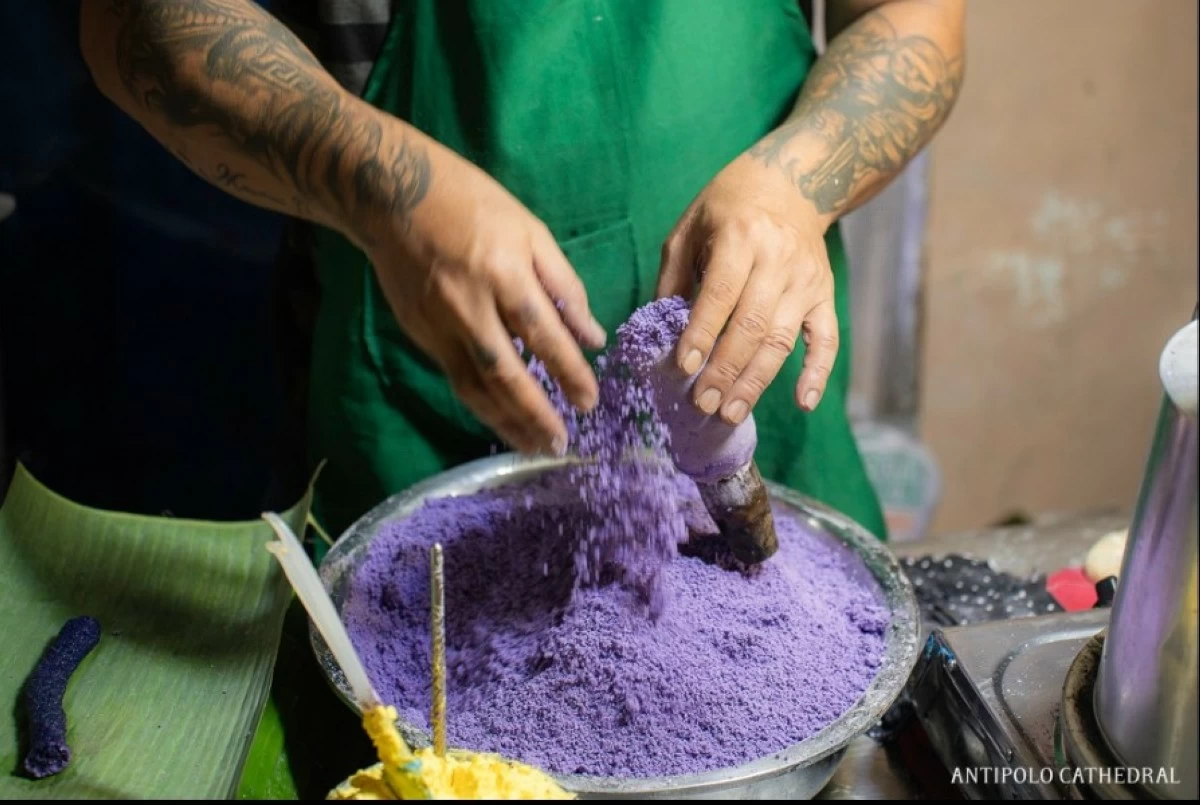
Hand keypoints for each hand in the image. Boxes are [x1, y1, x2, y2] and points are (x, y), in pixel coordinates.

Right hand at [361, 134, 605, 454]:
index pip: (543, 334)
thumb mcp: (530, 230)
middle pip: (505, 374)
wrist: (390, 196)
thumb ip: (563, 285)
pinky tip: (501, 419)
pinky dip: (481, 404)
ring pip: (474, 387)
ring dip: (505, 423)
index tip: (589, 402)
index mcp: (503, 273)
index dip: (569, 372)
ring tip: (532, 447)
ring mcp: (438, 325)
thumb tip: (592, 336)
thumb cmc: (472, 203)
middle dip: (535, 414)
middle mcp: (468, 306)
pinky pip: (456, 378)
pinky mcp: (419, 335)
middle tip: (560, 444)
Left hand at [657, 152, 838, 424]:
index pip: (720, 293)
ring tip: (731, 413)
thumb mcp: (689, 228)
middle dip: (725, 369)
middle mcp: (777, 260)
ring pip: (782, 339)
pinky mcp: (824, 296)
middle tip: (702, 404)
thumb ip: (672, 278)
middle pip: (752, 324)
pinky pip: (826, 339)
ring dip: (756, 381)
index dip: (702, 332)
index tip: (683, 367)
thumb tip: (657, 332)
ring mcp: (806, 281)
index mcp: (739, 238)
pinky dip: (818, 372)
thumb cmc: (727, 209)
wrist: (792, 184)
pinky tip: (803, 402)